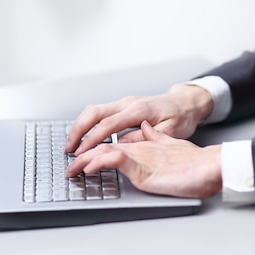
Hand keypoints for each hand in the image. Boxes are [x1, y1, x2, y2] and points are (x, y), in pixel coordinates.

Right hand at [65, 84, 213, 154]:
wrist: (186, 103)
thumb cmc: (181, 117)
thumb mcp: (170, 132)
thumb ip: (145, 138)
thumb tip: (122, 144)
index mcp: (139, 110)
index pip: (108, 125)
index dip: (92, 139)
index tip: (82, 151)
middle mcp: (128, 103)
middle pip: (94, 113)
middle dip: (78, 130)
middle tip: (69, 148)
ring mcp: (124, 102)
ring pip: (94, 110)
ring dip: (80, 126)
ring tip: (71, 143)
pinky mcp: (123, 105)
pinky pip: (100, 112)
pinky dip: (88, 123)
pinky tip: (83, 135)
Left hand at [66, 121, 221, 197]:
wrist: (211, 165)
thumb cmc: (194, 159)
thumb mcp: (170, 143)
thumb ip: (155, 136)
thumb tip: (144, 130)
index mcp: (143, 137)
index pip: (112, 135)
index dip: (93, 143)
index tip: (79, 153)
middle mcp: (138, 141)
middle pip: (102, 139)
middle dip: (81, 151)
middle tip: (69, 165)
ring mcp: (139, 151)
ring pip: (104, 148)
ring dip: (84, 159)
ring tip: (72, 169)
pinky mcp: (143, 163)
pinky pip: (116, 158)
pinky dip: (100, 162)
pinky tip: (89, 169)